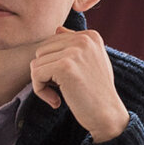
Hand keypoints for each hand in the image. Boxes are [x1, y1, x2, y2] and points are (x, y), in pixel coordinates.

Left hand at [31, 27, 130, 141]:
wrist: (107, 115)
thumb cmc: (97, 92)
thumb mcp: (91, 62)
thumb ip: (75, 45)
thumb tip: (57, 29)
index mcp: (90, 36)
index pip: (53, 43)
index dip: (54, 65)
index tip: (67, 81)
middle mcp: (83, 39)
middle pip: (41, 51)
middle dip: (45, 72)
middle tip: (60, 90)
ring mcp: (75, 51)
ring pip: (36, 63)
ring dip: (42, 82)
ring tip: (59, 94)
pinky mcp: (65, 66)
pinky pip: (36, 74)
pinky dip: (40, 91)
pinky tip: (56, 100)